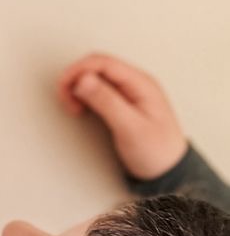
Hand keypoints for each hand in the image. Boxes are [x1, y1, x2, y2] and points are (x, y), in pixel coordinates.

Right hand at [57, 53, 188, 180]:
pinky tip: (82, 108)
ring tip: (74, 106)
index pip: (103, 62)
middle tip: (66, 99)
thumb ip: (107, 101)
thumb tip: (83, 79)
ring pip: (95, 77)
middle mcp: (135, 83)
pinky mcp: (122, 103)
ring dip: (79, 87)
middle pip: (97, 66)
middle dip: (76, 78)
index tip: (65, 86)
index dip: (79, 70)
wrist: (170, 173)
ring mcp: (129, 92)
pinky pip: (98, 89)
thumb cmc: (157, 153)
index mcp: (141, 83)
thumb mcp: (130, 128)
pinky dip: (84, 95)